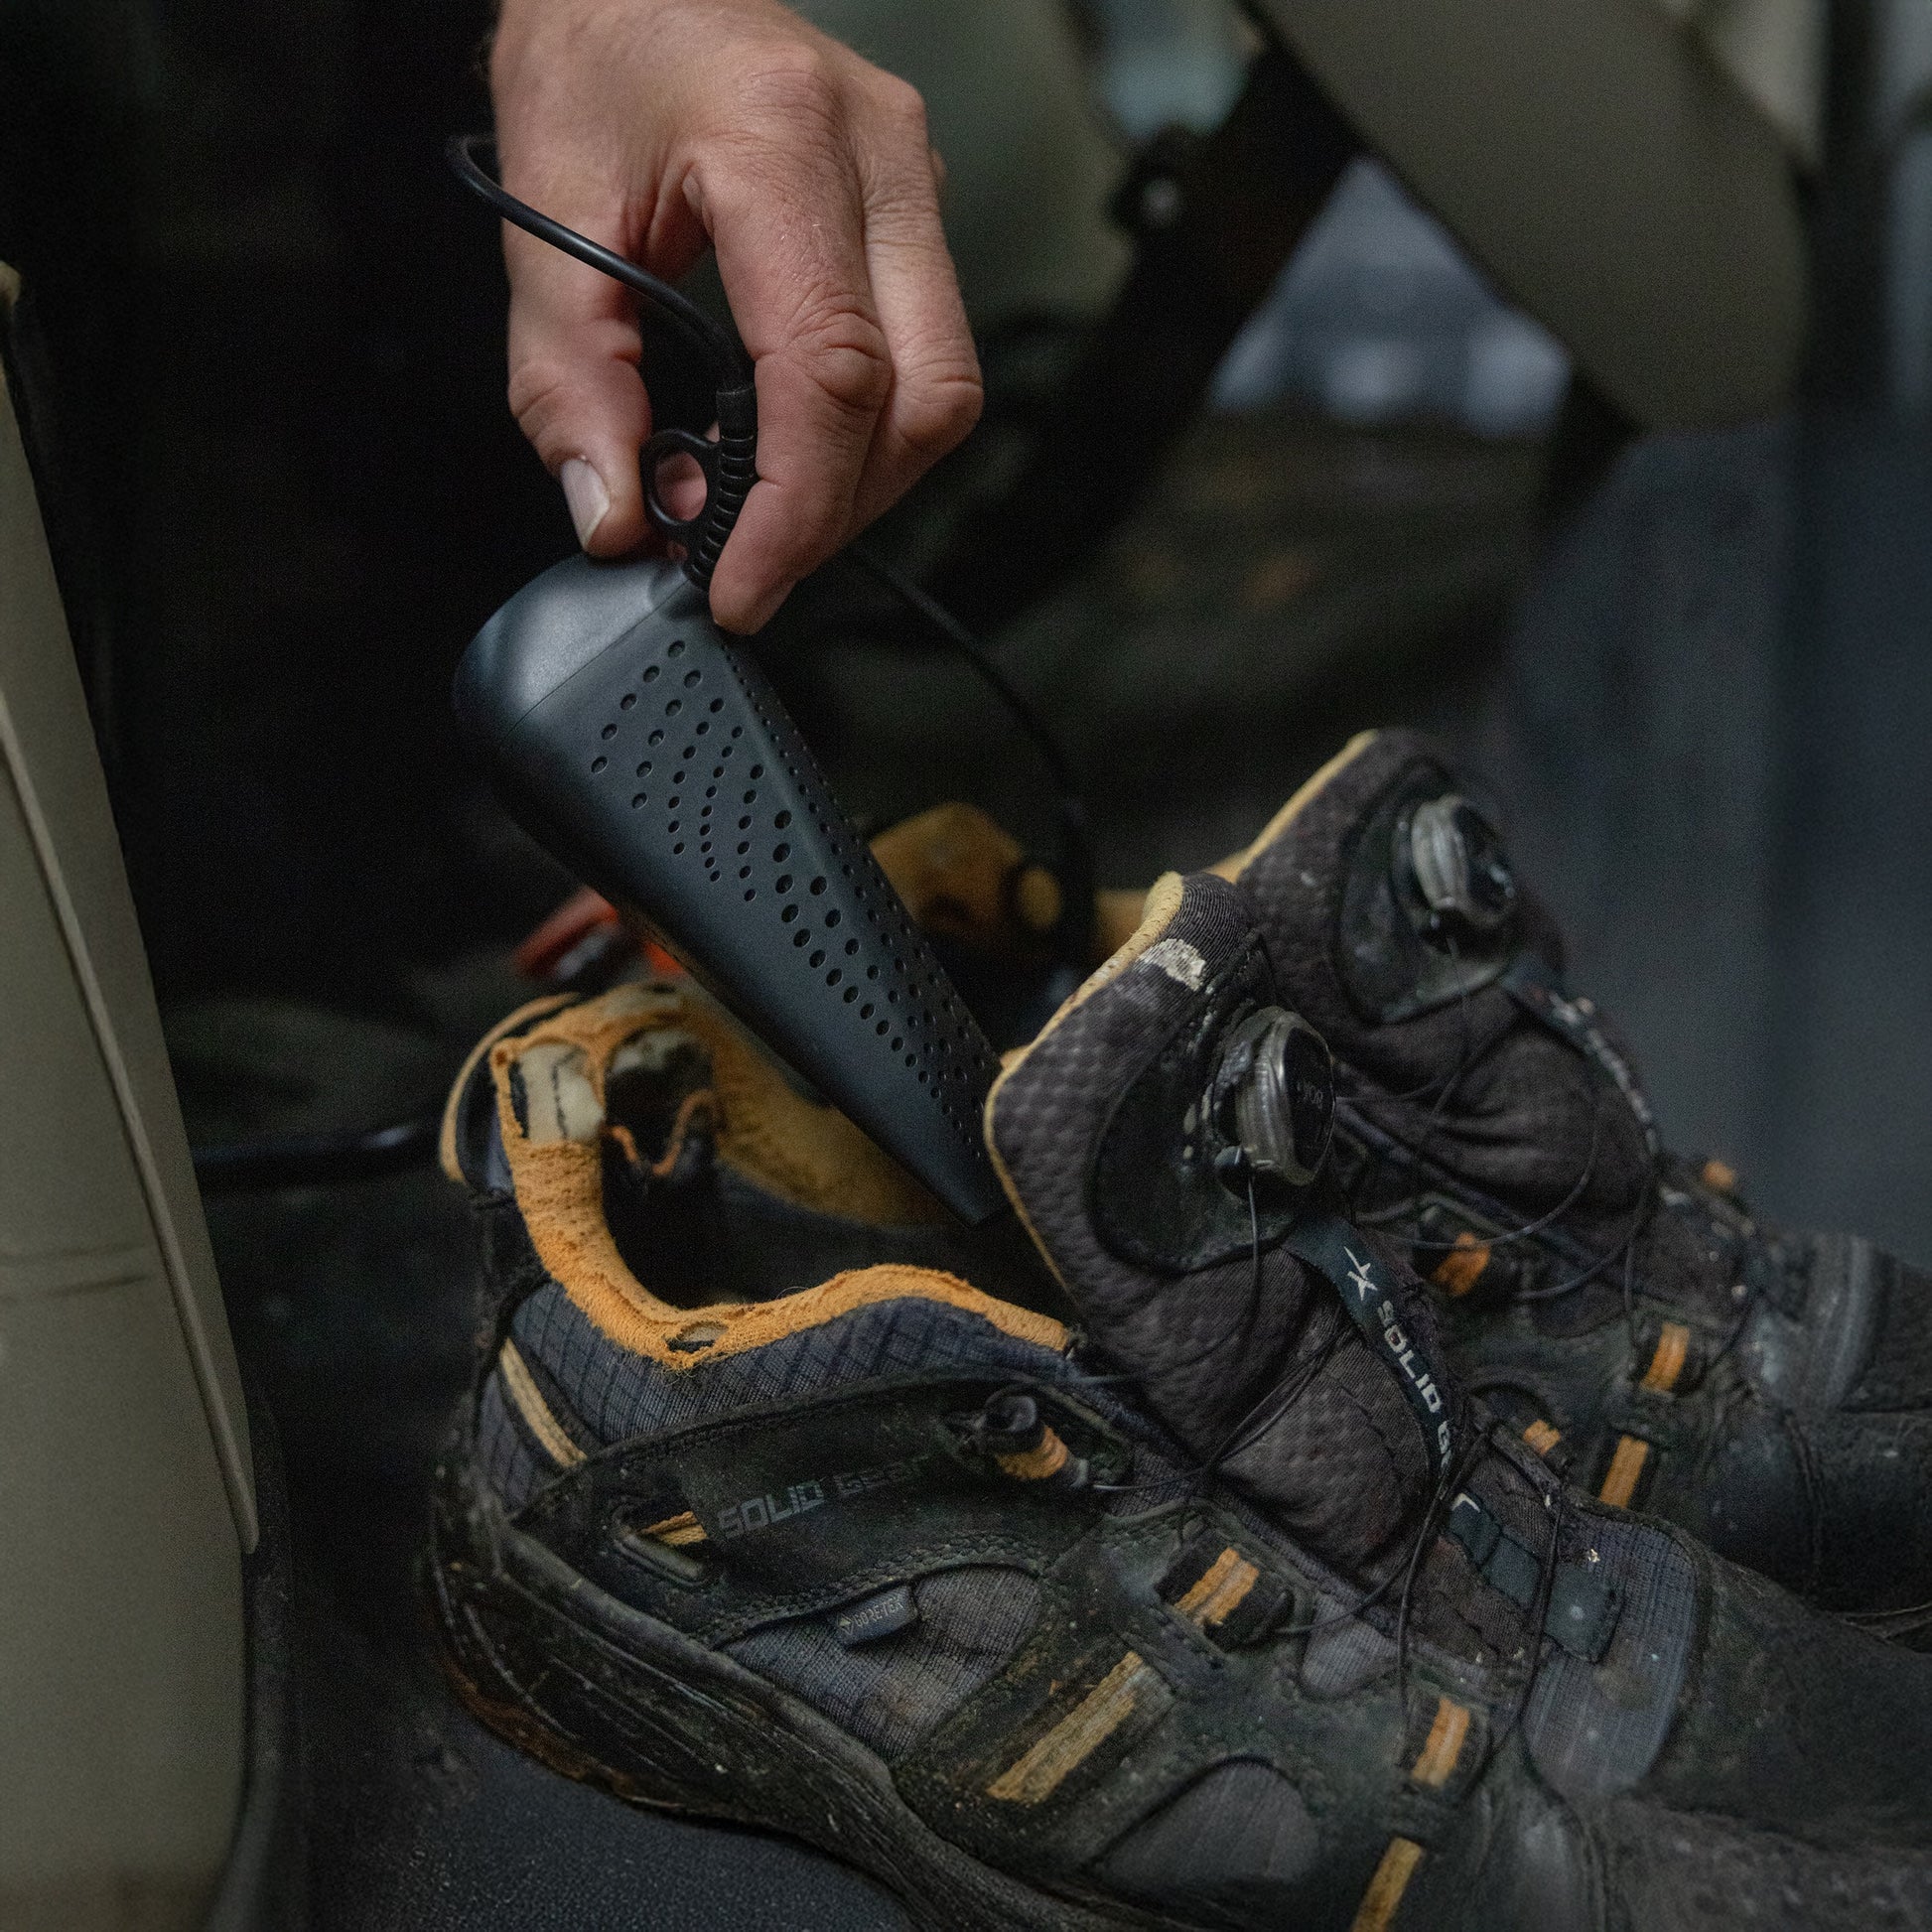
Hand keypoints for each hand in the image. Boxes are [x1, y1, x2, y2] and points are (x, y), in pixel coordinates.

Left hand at [489, 0, 983, 632]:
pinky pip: (925, 352)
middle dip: (836, 511)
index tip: (740, 582)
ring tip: (753, 507)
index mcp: (781, 139)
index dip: (795, 507)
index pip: (832, 370)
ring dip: (856, 481)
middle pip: (921, 397)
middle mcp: (879, 154)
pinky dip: (860, 430)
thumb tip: (613, 514)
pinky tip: (785, 447)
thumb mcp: (542, 212)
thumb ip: (568, 380)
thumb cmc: (592, 44)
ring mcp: (912, 176)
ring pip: (941, 388)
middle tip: (745, 563)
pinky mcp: (911, 206)